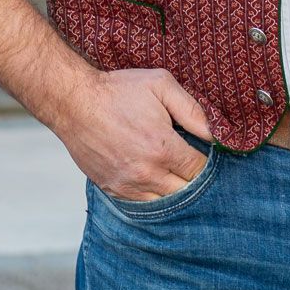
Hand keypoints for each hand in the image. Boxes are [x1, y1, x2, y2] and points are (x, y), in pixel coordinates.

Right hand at [55, 66, 213, 200]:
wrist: (75, 103)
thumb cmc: (119, 91)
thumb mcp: (160, 85)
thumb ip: (191, 109)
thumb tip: (214, 132)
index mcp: (163, 148)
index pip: (199, 169)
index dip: (207, 160)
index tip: (206, 151)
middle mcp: (147, 173)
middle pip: (185, 190)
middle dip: (195, 178)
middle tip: (194, 162)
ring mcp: (128, 185)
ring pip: (165, 202)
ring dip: (175, 190)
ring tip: (178, 172)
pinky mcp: (113, 190)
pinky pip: (142, 204)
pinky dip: (154, 195)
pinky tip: (157, 179)